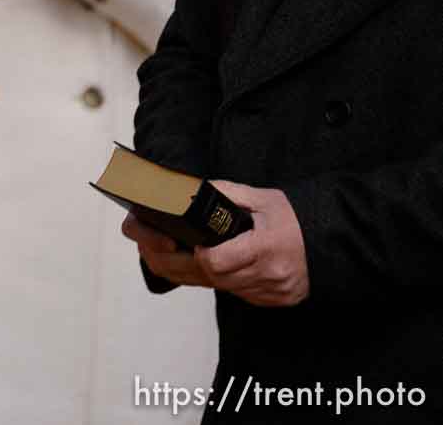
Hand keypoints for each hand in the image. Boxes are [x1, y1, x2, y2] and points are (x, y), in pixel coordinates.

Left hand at [123, 181, 308, 306]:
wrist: (334, 241)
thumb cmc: (298, 218)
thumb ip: (225, 193)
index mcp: (266, 248)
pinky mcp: (275, 300)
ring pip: (222, 288)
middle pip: (212, 278)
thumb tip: (191, 190)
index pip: (216, 262)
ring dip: (197, 274)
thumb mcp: (263, 198)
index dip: (197, 254)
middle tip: (158, 246)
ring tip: (176, 253)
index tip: (186, 239)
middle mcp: (270, 276)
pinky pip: (238, 294)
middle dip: (180, 263)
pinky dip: (220, 281)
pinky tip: (206, 266)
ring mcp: (273, 292)